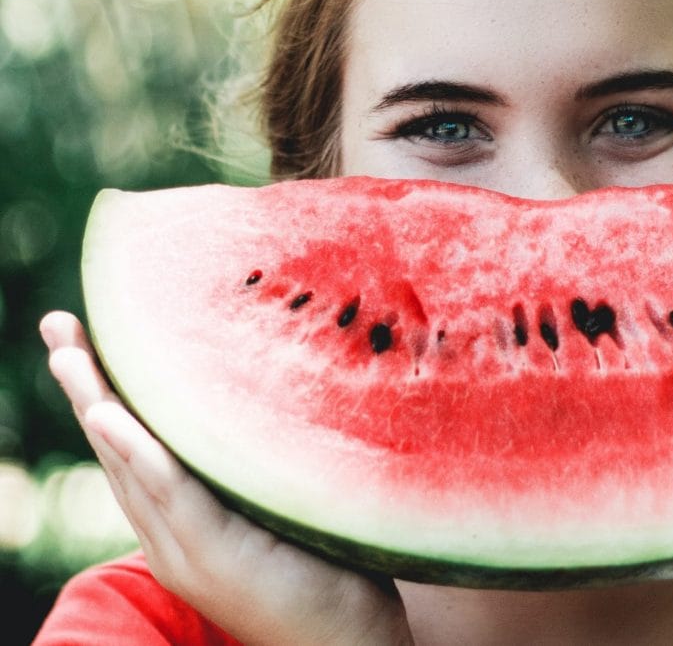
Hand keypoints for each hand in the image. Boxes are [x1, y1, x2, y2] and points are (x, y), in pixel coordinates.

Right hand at [40, 311, 413, 645]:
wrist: (347, 640)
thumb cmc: (325, 571)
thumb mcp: (279, 508)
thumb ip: (255, 467)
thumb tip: (270, 396)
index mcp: (183, 524)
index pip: (134, 449)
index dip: (106, 394)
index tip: (86, 338)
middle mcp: (171, 536)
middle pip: (118, 450)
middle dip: (85, 386)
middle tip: (58, 324)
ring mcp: (187, 550)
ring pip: (131, 467)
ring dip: (97, 406)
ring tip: (68, 353)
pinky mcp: (216, 556)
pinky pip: (171, 495)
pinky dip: (139, 454)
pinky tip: (111, 416)